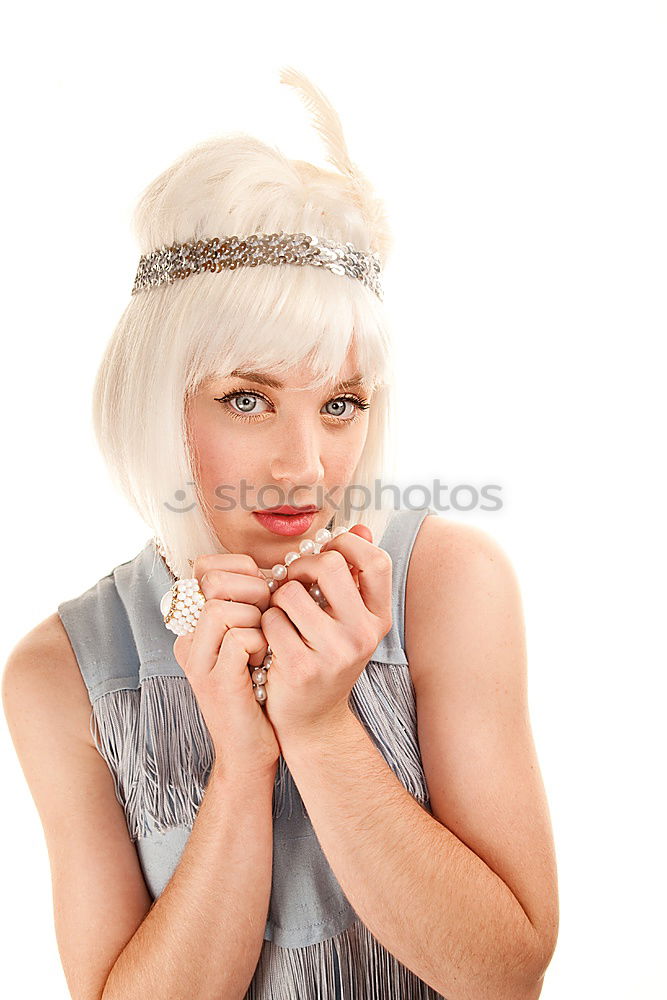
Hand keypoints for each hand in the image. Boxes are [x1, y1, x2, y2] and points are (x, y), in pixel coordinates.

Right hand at [172, 553, 278, 780]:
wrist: (253, 750)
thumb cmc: (260, 690)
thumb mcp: (254, 641)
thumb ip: (253, 606)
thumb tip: (274, 570)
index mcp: (196, 625)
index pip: (208, 568)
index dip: (245, 570)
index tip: (267, 592)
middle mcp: (189, 639)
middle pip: (214, 583)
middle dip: (254, 591)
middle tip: (270, 617)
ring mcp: (198, 661)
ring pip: (223, 608)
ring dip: (257, 621)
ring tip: (265, 646)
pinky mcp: (214, 681)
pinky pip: (240, 639)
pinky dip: (261, 645)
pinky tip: (264, 663)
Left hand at [259, 524, 392, 748]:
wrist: (312, 720)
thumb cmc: (325, 658)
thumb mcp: (348, 620)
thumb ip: (354, 575)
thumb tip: (361, 527)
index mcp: (379, 619)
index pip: (375, 560)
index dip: (347, 544)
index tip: (326, 552)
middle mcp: (364, 635)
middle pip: (330, 565)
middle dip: (301, 567)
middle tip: (291, 582)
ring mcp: (335, 653)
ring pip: (291, 591)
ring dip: (277, 599)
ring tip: (280, 616)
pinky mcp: (302, 668)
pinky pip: (271, 620)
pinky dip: (265, 625)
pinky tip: (270, 640)